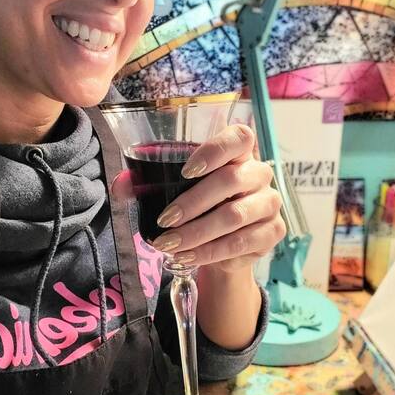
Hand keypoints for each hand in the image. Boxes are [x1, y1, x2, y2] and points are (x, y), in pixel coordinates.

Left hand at [112, 124, 285, 272]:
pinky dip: (210, 253)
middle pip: (231, 181)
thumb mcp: (175, 190)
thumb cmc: (200, 205)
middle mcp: (260, 172)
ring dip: (197, 233)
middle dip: (192, 203)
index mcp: (239, 151)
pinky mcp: (274, 231)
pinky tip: (186, 257)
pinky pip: (241, 243)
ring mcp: (270, 202)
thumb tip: (120, 186)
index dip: (214, 150)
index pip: (239, 137)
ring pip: (235, 216)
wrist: (226, 241)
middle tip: (164, 221)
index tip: (186, 172)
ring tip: (167, 245)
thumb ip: (147, 183)